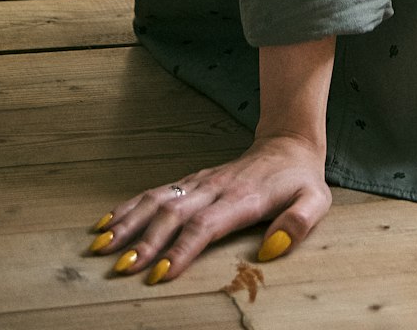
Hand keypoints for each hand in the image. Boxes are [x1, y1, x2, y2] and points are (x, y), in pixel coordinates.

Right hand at [87, 135, 331, 282]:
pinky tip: (107, 221)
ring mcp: (200, 182)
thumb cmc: (301, 180)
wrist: (289, 143)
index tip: (159, 273)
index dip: (182, 249)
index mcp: (243, 198)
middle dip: (145, 240)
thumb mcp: (316, 201)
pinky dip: (129, 206)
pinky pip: (156, 191)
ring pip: (158, 199)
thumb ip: (297, 223)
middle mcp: (216, 187)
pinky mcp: (192, 180)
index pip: (207, 225)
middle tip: (120, 266)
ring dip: (128, 222)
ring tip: (100, 244)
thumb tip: (272, 249)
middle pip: (173, 213)